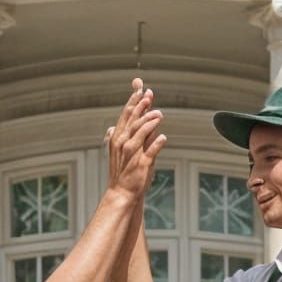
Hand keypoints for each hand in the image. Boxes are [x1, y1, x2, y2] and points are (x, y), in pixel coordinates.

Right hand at [105, 78, 166, 199]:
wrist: (122, 192)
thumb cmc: (124, 171)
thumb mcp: (122, 151)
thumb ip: (125, 135)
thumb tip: (118, 125)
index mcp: (118, 138)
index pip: (126, 115)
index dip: (134, 101)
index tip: (141, 89)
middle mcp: (123, 143)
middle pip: (133, 120)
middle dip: (141, 106)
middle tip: (149, 94)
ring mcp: (132, 153)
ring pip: (141, 133)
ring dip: (150, 122)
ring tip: (159, 113)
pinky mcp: (142, 164)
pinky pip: (151, 151)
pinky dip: (157, 143)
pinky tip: (163, 136)